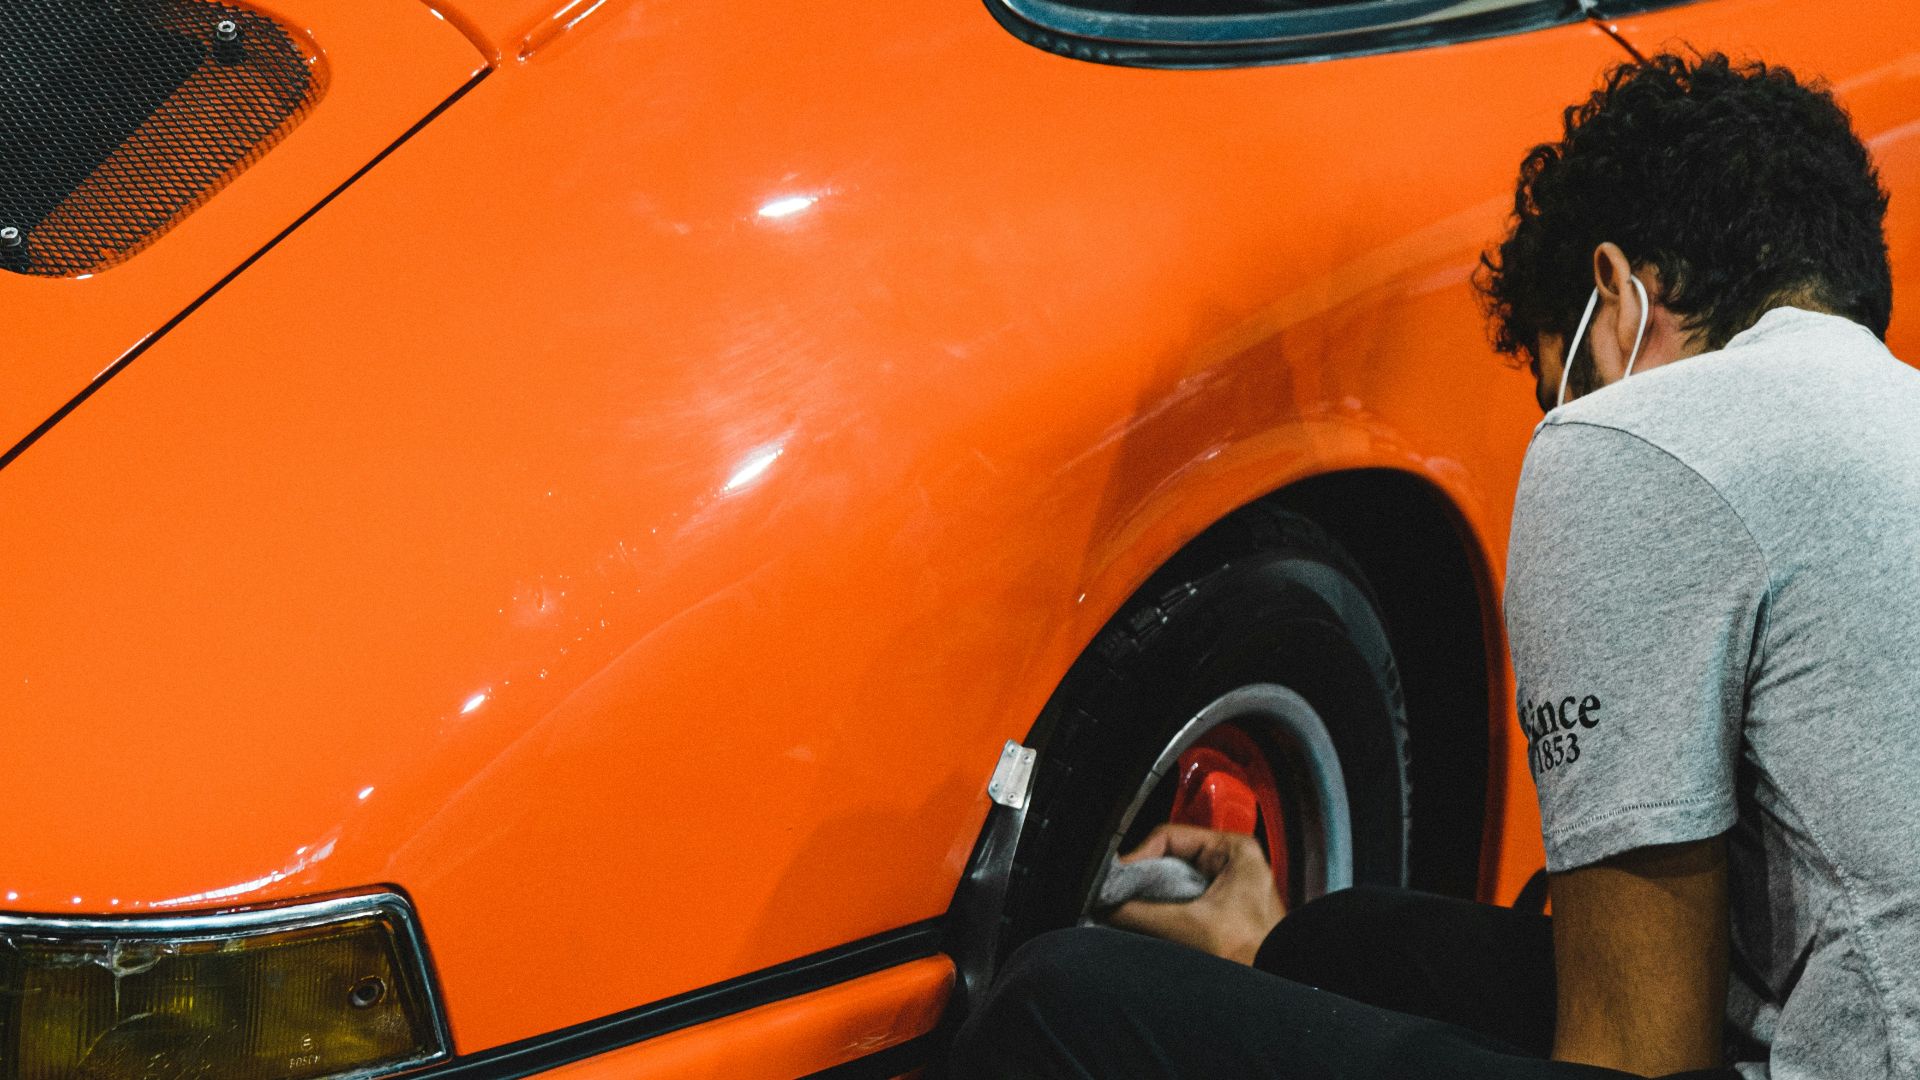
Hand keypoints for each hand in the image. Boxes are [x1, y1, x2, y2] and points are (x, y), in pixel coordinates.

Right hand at [1108, 824, 1286, 965]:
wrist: (1277, 985)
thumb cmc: (1257, 954)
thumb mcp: (1189, 928)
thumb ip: (1140, 914)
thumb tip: (1106, 907)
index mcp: (1234, 849)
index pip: (1169, 837)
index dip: (1136, 857)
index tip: (1114, 880)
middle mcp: (1230, 862)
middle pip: (1167, 859)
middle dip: (1140, 880)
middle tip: (1116, 897)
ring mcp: (1224, 885)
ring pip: (1170, 882)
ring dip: (1149, 898)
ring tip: (1128, 911)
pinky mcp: (1218, 909)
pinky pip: (1179, 902)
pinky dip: (1160, 912)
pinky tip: (1147, 924)